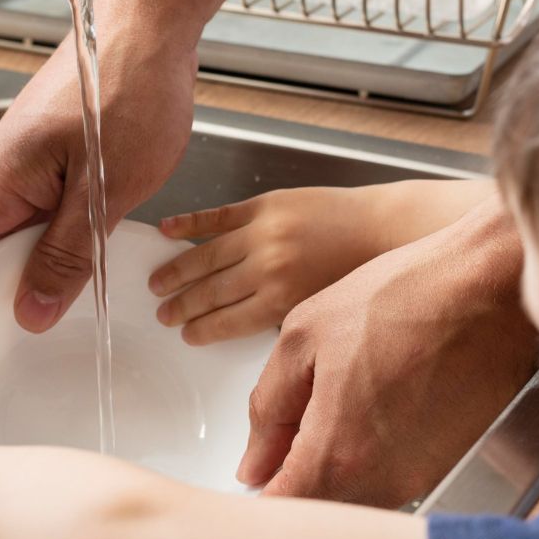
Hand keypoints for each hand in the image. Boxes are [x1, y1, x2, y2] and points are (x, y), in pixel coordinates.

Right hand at [0, 0, 197, 359]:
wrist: (150, 25)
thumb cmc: (127, 85)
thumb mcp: (105, 187)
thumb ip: (67, 252)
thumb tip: (31, 312)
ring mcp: (22, 169)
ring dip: (7, 287)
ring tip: (28, 335)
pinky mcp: (49, 163)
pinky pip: (29, 222)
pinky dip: (37, 257)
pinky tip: (68, 280)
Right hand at [148, 187, 388, 343]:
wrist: (382, 229)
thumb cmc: (358, 271)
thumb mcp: (319, 307)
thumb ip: (280, 315)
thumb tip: (238, 319)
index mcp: (282, 300)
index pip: (227, 320)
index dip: (201, 329)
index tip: (185, 334)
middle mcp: (268, 268)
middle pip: (212, 292)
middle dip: (183, 306)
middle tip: (162, 314)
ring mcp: (263, 233)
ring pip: (206, 256)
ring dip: (177, 271)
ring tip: (156, 284)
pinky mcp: (265, 205)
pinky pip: (218, 216)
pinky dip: (189, 223)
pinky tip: (166, 231)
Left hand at [238, 193, 538, 506]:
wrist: (488, 287)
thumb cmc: (406, 297)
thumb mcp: (304, 336)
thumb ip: (268, 408)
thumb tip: (254, 462)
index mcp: (338, 454)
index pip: (281, 509)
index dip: (259, 491)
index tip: (253, 469)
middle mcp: (383, 482)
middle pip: (318, 511)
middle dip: (294, 480)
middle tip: (286, 432)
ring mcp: (421, 479)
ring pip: (355, 500)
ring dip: (334, 470)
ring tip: (337, 407)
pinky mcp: (447, 465)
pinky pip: (392, 482)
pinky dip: (371, 460)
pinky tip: (374, 408)